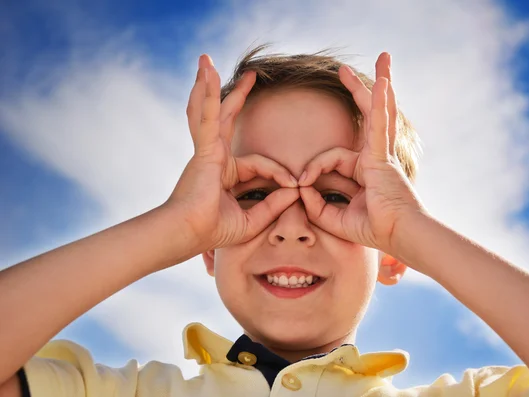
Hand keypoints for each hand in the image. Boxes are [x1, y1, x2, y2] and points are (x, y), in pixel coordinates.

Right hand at [165, 54, 298, 253]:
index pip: (260, 163)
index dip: (279, 173)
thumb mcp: (252, 219)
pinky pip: (208, 117)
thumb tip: (296, 191)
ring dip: (210, 85)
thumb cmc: (213, 230)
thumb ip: (273, 204)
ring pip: (211, 110)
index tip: (295, 185)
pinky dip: (208, 96)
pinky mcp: (204, 149)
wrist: (189, 234)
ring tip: (207, 61)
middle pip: (227, 118)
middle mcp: (214, 156)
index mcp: (224, 172)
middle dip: (237, 96)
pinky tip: (207, 74)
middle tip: (251, 76)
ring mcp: (207, 150)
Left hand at [298, 52, 425, 260]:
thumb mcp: (336, 219)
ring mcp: (381, 154)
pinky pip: (381, 124)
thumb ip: (317, 206)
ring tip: (384, 58)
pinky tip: (383, 82)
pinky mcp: (383, 156)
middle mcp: (375, 157)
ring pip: (378, 111)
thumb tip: (301, 190)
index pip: (332, 158)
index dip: (312, 169)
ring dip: (378, 84)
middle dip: (359, 91)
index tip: (301, 184)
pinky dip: (381, 103)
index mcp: (364, 170)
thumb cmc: (375, 230)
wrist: (400, 236)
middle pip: (366, 116)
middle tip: (344, 70)